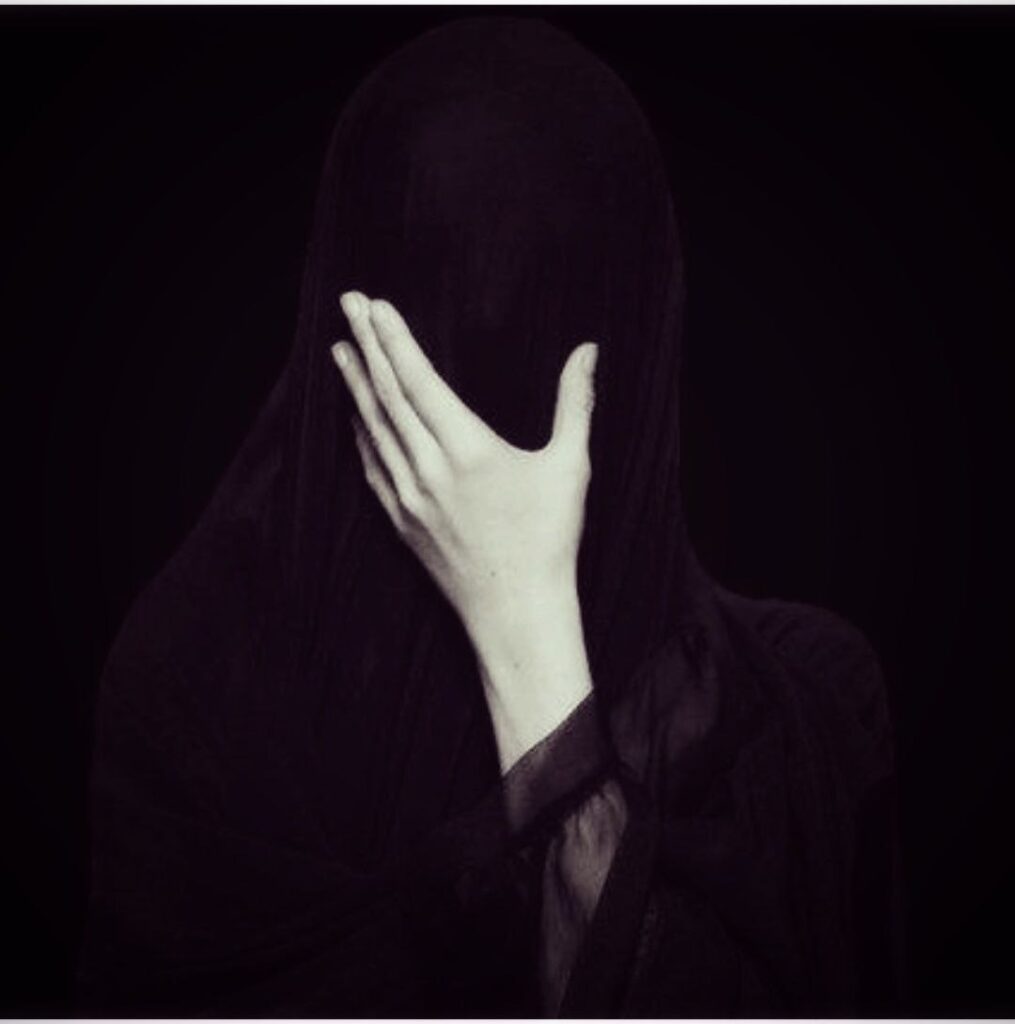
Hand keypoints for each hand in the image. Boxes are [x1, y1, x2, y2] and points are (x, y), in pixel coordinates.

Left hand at [332, 290, 597, 768]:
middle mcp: (429, 469)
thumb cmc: (549, 540)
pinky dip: (359, 435)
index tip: (375, 306)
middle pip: (388, 395)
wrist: (516, 612)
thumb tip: (588, 351)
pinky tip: (355, 417)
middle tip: (347, 305)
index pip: (420, 380)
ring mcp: (409, 497)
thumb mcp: (570, 466)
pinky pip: (371, 468)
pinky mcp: (401, 522)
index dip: (395, 339)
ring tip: (341, 351)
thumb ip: (575, 402)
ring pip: (373, 429)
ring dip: (356, 386)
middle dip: (366, 346)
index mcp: (469, 449)